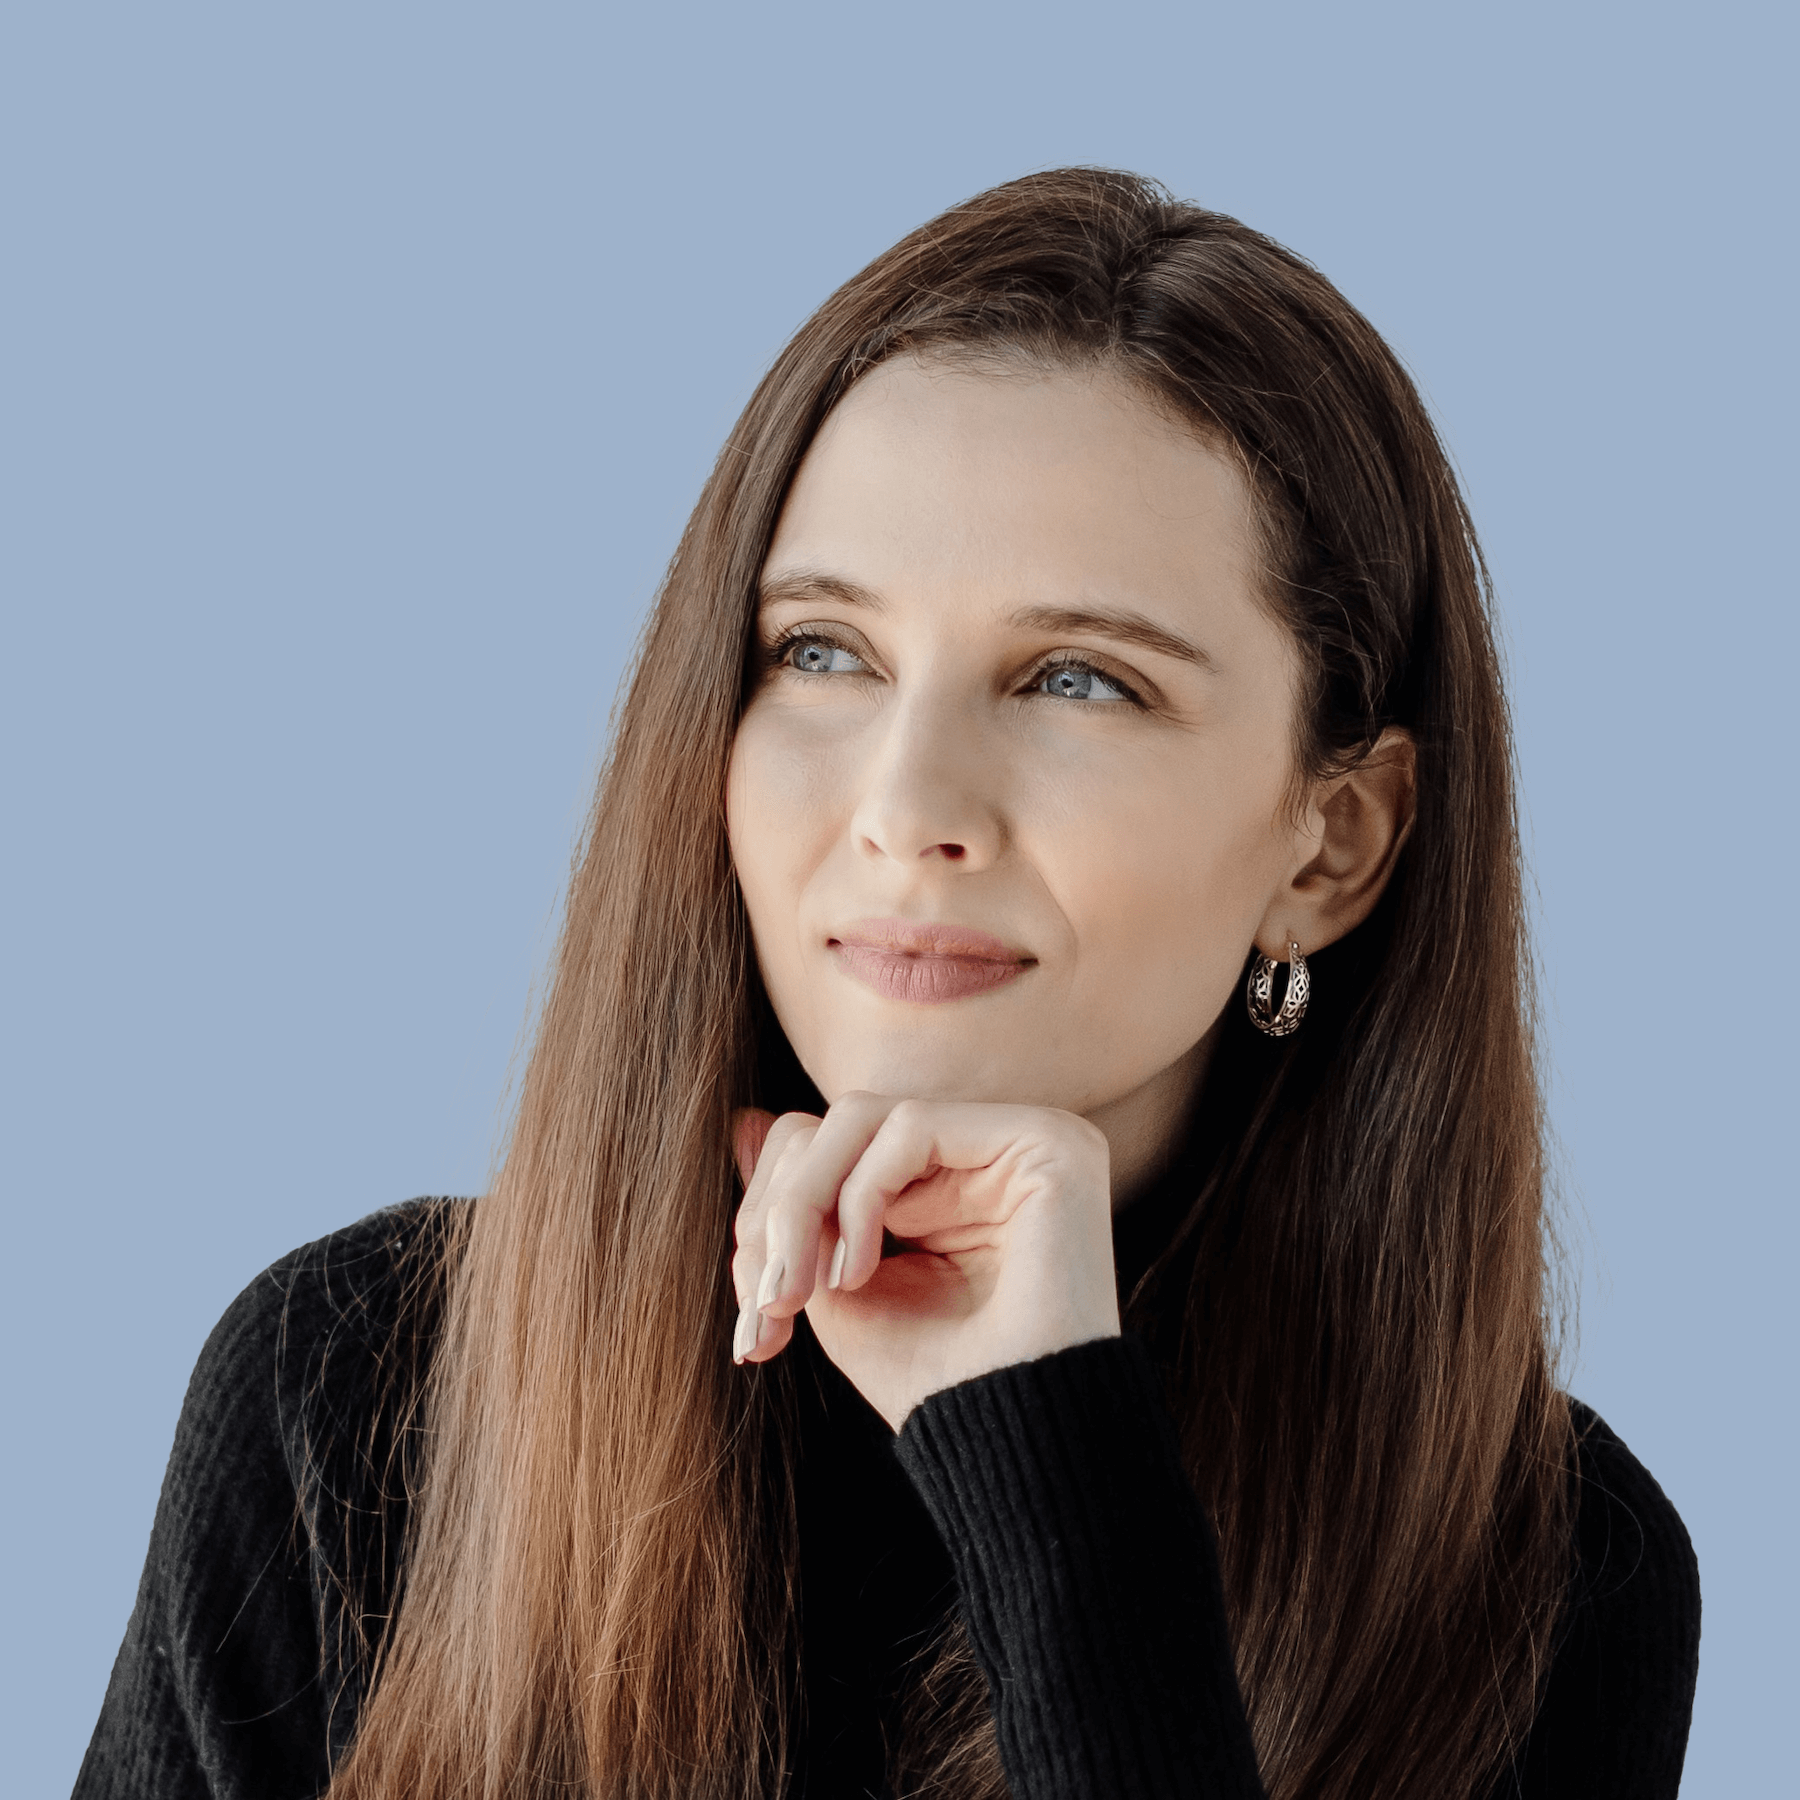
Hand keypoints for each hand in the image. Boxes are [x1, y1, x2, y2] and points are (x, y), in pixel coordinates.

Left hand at [730, 1092, 1120, 1429]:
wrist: (1016, 1445)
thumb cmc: (935, 1377)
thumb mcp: (836, 1285)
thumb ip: (798, 1206)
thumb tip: (743, 1125)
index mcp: (948, 1179)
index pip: (830, 1145)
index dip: (772, 1212)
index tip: (756, 1313)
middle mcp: (988, 1148)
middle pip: (837, 1125)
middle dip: (779, 1213)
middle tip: (767, 1305)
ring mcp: (1020, 1139)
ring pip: (861, 1116)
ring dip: (805, 1205)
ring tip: (804, 1292)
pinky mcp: (1044, 1140)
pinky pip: (908, 1127)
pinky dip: (859, 1199)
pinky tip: (857, 1274)